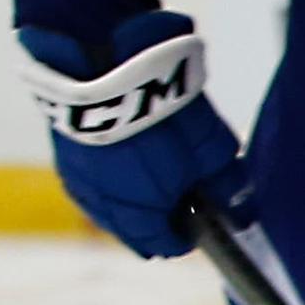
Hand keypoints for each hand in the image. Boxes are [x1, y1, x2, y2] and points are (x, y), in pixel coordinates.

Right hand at [15, 13, 241, 257]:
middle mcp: (102, 205)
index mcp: (140, 214)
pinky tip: (120, 162)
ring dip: (126, 200)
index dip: (183, 237)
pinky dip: (105, 178)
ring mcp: (77, 178)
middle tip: (175, 208)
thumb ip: (227, 186)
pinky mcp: (62, 151)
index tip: (197, 227)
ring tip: (149, 183)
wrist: (103, 61)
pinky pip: (87, 180)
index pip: (163, 244)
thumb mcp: (211, 151)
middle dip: (154, 221)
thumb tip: (242, 215)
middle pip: (130, 228)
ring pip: (104, 206)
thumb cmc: (164, 111)